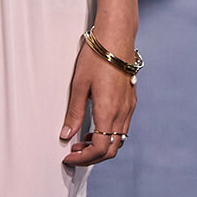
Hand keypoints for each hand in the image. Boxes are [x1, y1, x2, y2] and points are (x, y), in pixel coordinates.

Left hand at [60, 43, 136, 167]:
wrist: (117, 37)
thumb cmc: (97, 57)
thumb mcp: (78, 85)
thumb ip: (74, 112)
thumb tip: (66, 134)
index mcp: (108, 111)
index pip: (100, 149)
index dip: (84, 159)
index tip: (69, 157)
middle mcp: (122, 112)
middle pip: (111, 150)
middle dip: (92, 157)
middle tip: (74, 152)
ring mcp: (129, 107)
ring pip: (119, 140)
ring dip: (101, 146)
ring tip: (82, 140)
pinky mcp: (131, 101)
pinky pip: (122, 127)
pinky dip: (109, 134)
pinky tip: (96, 126)